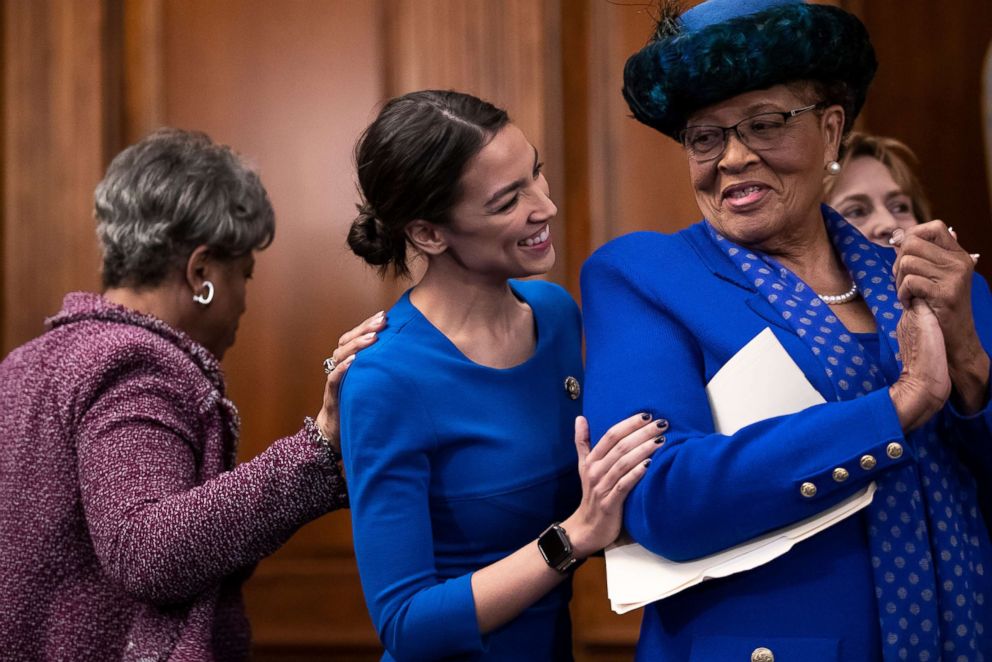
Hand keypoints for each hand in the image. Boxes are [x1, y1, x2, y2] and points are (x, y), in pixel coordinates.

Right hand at [314, 311, 386, 448]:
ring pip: (340, 355)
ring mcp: (335, 380)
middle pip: (346, 341)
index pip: (353, 336)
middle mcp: (339, 367)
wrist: (337, 433)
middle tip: (382, 321)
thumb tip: (407, 355)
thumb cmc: (359, 405)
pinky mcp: (331, 395)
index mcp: (348, 361)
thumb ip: (380, 368)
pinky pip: (334, 379)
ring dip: (356, 345)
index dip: (366, 324)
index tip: (384, 315)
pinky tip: (354, 361)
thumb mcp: (371, 384)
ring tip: (372, 338)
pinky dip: (342, 369)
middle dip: (364, 328)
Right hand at [561, 413, 663, 558]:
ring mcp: (602, 486)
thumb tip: (580, 418)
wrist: (586, 528)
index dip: (629, 423)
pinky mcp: (609, 502)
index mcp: (591, 460)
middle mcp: (595, 470)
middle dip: (642, 433)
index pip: (610, 435)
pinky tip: (651, 465)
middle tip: (662, 423)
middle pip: (620, 446)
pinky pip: (624, 484)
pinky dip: (637, 473)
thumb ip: (582, 442)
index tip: (648, 415)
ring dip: (644, 449)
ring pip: (624, 463)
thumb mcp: (584, 467)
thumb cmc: (591, 494)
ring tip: (662, 440)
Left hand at [892, 221, 988, 410]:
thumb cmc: (937, 308)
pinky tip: (910, 304)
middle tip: (902, 281)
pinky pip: (910, 281)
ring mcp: (955, 277)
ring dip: (899, 281)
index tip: (903, 253)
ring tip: (908, 295)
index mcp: (959, 255)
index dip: (913, 235)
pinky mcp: (946, 293)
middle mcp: (960, 262)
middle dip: (898, 263)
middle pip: (912, 243)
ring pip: (907, 262)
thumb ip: (920, 257)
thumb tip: (898, 236)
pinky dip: (903, 294)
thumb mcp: (933, 277)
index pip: (934, 226)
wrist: (954, 339)